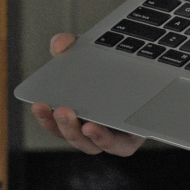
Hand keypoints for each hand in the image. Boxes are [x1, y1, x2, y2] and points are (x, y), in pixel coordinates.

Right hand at [30, 33, 144, 156]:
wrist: (152, 71)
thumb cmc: (116, 68)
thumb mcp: (93, 53)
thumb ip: (74, 46)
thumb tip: (58, 43)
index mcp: (80, 114)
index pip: (56, 122)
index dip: (45, 117)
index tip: (37, 104)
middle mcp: (94, 129)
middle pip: (73, 136)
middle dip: (63, 125)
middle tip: (58, 109)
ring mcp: (113, 136)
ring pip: (92, 145)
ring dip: (82, 135)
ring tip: (81, 122)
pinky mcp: (132, 139)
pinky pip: (118, 146)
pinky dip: (105, 140)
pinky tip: (97, 126)